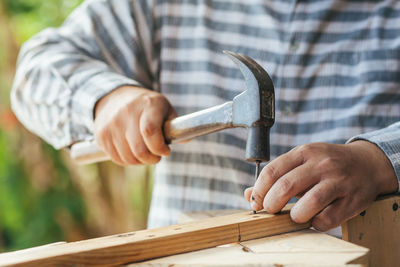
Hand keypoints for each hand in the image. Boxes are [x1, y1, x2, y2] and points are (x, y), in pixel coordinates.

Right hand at [94, 86, 176, 165]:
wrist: (114, 96)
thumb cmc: (146, 106)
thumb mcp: (164, 107)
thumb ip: (175, 124)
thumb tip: (186, 139)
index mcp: (148, 105)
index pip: (150, 132)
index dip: (159, 148)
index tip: (165, 151)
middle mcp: (127, 113)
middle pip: (140, 150)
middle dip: (152, 159)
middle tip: (157, 156)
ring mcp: (112, 124)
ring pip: (129, 158)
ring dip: (140, 162)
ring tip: (145, 153)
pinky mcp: (101, 135)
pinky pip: (118, 159)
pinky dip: (128, 160)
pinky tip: (132, 151)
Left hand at [244, 141, 397, 230]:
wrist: (367, 164)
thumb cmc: (326, 165)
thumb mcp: (301, 161)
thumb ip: (275, 177)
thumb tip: (248, 195)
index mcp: (304, 152)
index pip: (273, 170)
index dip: (259, 190)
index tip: (255, 202)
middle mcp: (321, 164)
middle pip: (287, 185)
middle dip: (272, 203)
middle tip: (270, 210)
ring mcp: (338, 181)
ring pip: (310, 203)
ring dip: (295, 215)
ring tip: (293, 216)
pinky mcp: (352, 199)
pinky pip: (328, 218)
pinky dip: (315, 223)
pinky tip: (313, 219)